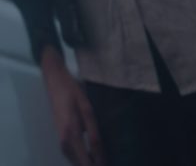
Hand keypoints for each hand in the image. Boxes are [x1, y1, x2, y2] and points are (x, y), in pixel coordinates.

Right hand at [40, 46, 104, 165]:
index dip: (95, 163)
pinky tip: (84, 157)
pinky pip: (68, 150)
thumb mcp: (86, 109)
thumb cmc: (73, 92)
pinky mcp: (60, 131)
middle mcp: (64, 138)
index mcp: (71, 132)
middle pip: (76, 160)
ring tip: (96, 164)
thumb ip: (92, 129)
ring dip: (82, 162)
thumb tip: (96, 147)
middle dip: (89, 165)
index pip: (84, 156)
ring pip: (71, 156)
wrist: (55, 81)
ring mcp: (60, 135)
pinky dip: (76, 157)